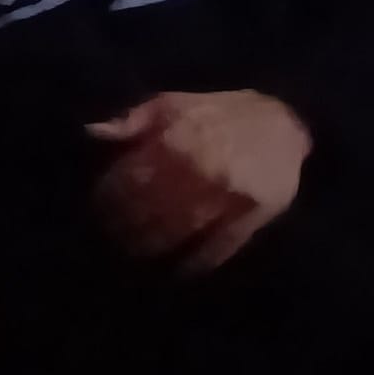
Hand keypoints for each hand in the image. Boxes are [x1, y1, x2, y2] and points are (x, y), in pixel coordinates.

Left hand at [88, 90, 309, 272]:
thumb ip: (132, 119)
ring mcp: (227, 196)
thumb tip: (92, 132)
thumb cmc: (217, 113)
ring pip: (179, 231)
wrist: (281, 123)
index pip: (128, 181)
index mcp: (174, 142)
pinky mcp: (252, 216)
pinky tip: (177, 270)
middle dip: (124, 228)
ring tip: (133, 254)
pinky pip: (219, 247)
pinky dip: (196, 263)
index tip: (97, 212)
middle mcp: (198, 171)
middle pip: (149, 211)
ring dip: (151, 248)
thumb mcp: (171, 103)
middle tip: (109, 238)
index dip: (108, 201)